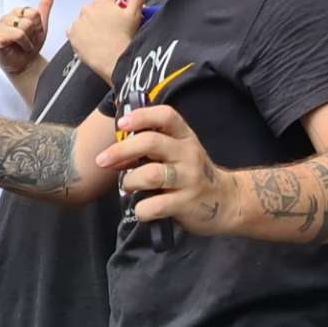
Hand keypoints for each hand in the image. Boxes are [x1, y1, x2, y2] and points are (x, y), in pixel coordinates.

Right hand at [0, 0, 54, 81]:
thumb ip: (44, 8)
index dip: (38, 26)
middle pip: (29, 20)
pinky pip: (16, 35)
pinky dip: (23, 44)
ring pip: (23, 27)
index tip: (34, 33)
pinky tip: (18, 48)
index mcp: (16, 12)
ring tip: (24, 45)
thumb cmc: (30, 46)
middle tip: (28, 41)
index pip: (34, 12)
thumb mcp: (41, 26)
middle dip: (33, 34)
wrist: (25, 64)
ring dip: (28, 41)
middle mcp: (6, 18)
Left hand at [69, 0, 146, 82]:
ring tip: (104, 38)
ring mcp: (77, 23)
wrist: (114, 59)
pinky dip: (82, 36)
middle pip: (95, 11)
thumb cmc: (126, 36)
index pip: (107, 3)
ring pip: (86, 22)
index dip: (115, 12)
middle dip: (103, 18)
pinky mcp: (71, 36)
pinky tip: (93, 42)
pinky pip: (75, 33)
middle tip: (113, 30)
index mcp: (100, 2)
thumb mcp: (136, 12)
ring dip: (92, 27)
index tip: (120, 21)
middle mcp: (85, 9)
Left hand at [98, 104, 234, 235]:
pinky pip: (153, 206)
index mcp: (185, 137)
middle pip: (151, 142)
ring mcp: (189, 179)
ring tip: (129, 187)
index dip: (142, 116)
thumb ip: (154, 146)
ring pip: (149, 175)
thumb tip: (115, 148)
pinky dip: (141, 210)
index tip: (121, 123)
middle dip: (121, 151)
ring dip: (130, 182)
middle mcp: (188, 154)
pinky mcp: (186, 203)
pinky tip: (143, 210)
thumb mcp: (180, 152)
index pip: (166, 116)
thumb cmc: (192, 174)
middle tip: (102, 161)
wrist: (226, 201)